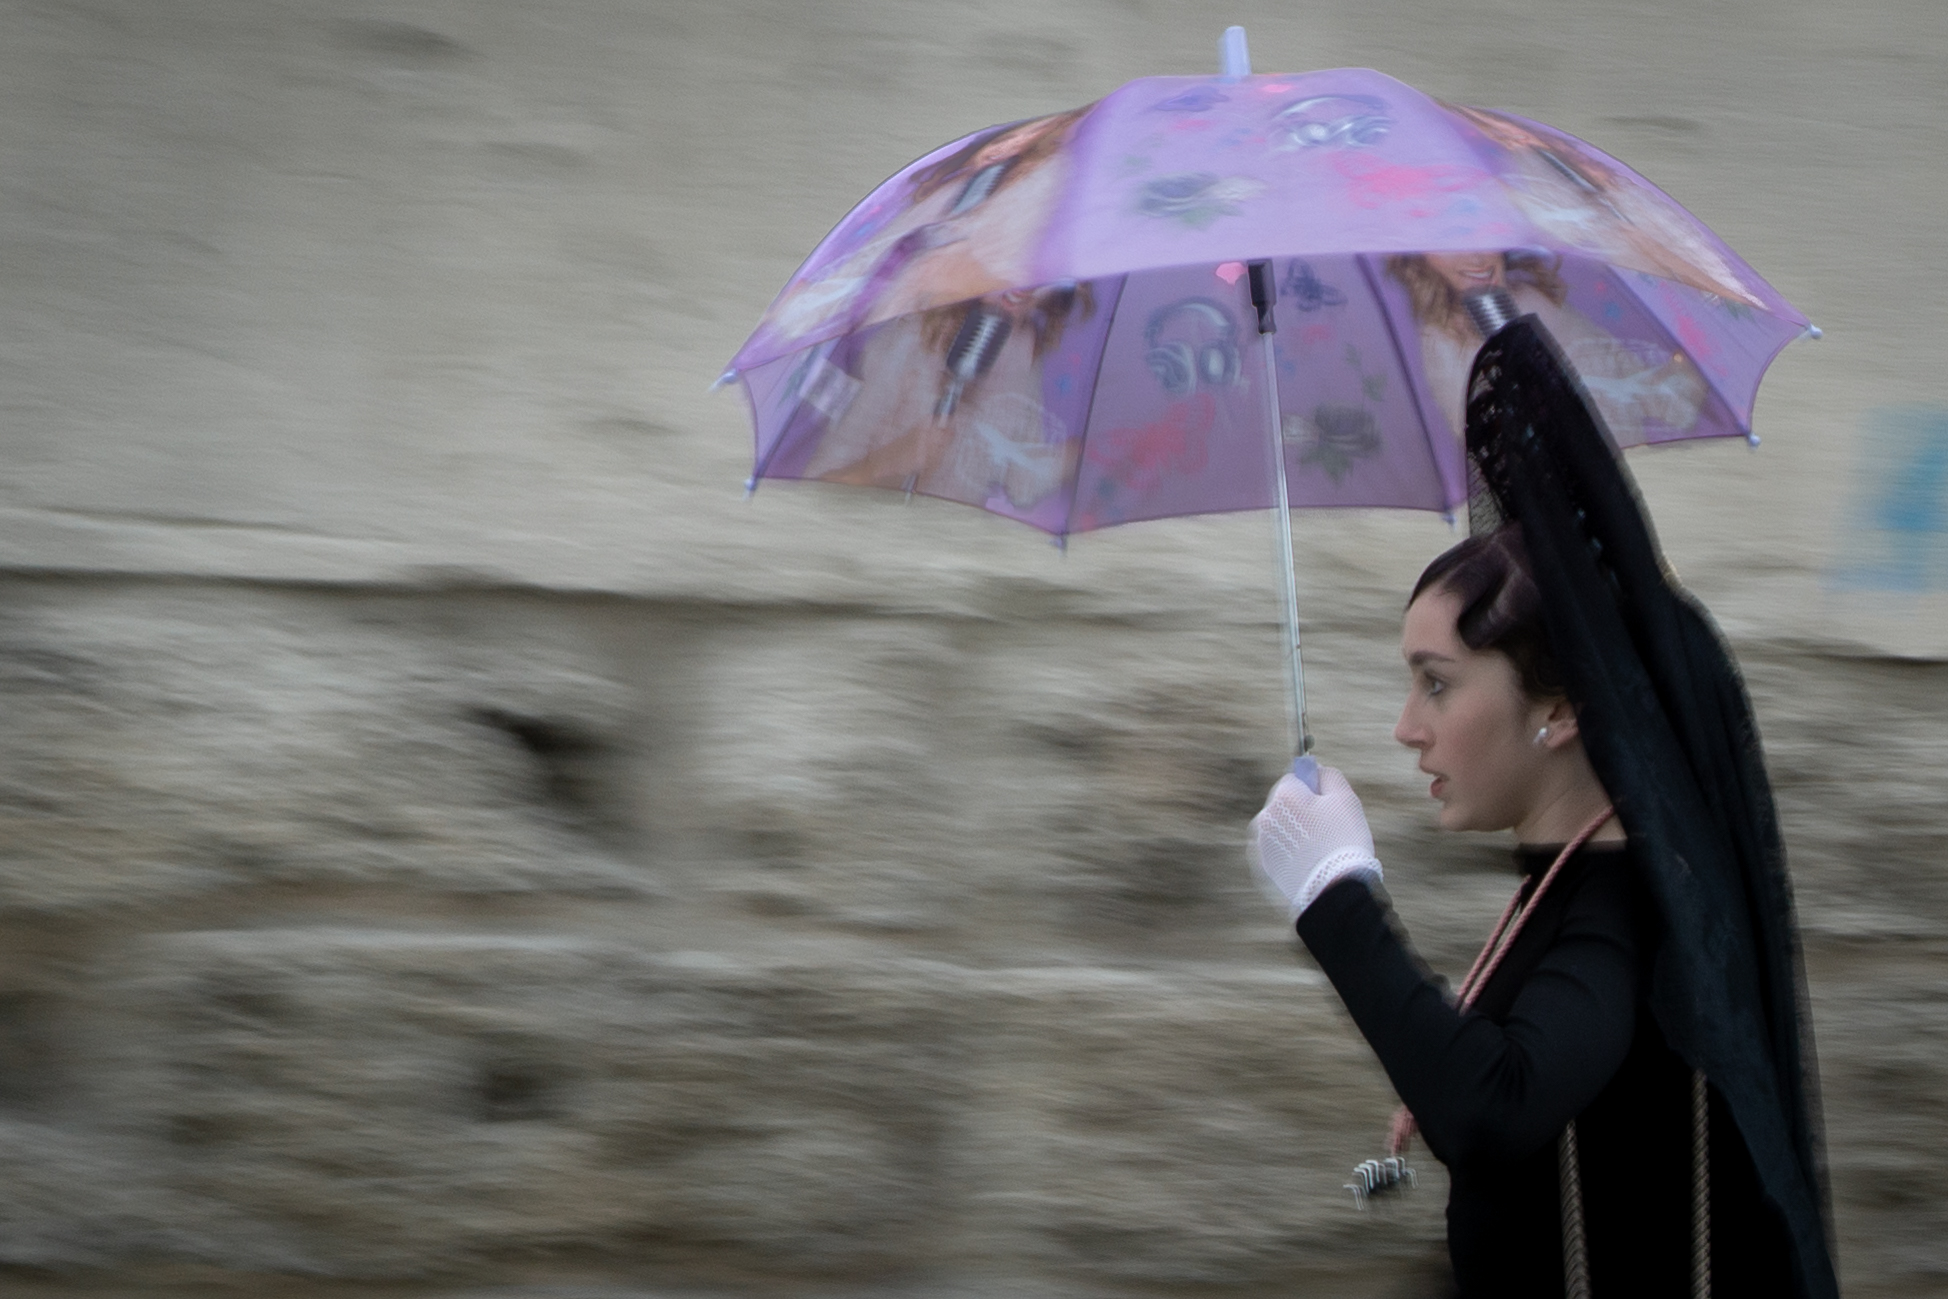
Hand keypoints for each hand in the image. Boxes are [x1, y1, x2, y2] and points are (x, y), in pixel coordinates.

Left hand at [1247, 765, 1381, 916]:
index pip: (1294, 778)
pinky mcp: (1263, 867)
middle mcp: (1265, 817)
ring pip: (1281, 827)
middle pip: (1285, 803)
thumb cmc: (1343, 842)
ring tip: (1319, 849)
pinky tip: (1308, 862)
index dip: (1314, 789)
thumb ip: (1329, 775)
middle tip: (1327, 829)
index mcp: (1283, 797)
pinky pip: (1277, 849)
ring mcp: (1261, 844)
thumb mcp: (1346, 799)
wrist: (1335, 890)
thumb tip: (1317, 769)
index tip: (1327, 805)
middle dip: (1303, 811)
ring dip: (1295, 831)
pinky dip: (1289, 852)